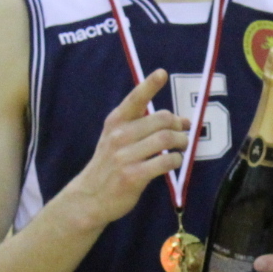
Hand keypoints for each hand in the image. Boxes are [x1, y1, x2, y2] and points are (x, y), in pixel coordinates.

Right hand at [65, 70, 190, 227]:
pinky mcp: (133, 176)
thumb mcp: (115, 139)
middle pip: (162, 120)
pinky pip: (165, 162)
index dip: (149, 85)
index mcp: (115, 122)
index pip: (135, 99)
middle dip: (179, 125)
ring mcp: (125, 156)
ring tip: (182, 147)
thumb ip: (143, 128)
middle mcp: (119, 135)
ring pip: (166, 139)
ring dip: (181, 142)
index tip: (162, 74)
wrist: (88, 197)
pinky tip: (173, 162)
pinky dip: (176, 160)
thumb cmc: (108, 166)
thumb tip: (182, 121)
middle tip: (183, 133)